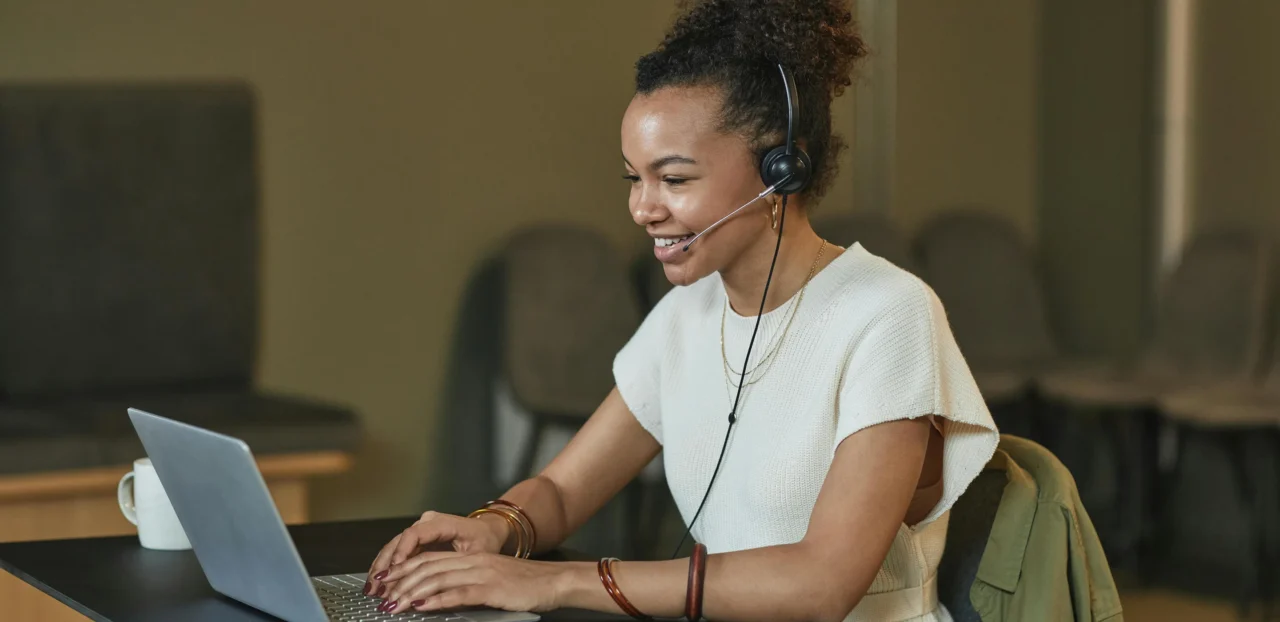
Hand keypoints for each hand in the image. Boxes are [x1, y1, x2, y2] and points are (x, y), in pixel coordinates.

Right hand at [365, 511, 507, 596]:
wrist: (488, 530)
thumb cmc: (485, 540)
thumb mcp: (477, 554)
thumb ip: (456, 566)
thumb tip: (437, 585)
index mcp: (442, 522)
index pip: (415, 534)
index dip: (402, 551)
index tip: (395, 569)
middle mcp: (427, 522)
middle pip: (399, 541)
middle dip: (385, 564)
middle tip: (376, 586)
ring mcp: (420, 529)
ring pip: (394, 547)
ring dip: (382, 568)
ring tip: (372, 588)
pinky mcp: (417, 539)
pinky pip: (398, 552)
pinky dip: (388, 567)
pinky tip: (378, 582)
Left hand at [376, 551, 568, 614]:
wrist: (555, 581)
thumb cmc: (527, 584)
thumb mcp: (492, 578)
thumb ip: (467, 582)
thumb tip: (438, 594)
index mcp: (471, 557)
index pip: (429, 559)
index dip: (403, 568)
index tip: (384, 580)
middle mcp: (473, 561)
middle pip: (427, 568)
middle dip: (400, 582)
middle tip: (382, 596)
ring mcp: (482, 573)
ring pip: (437, 579)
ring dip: (411, 592)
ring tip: (394, 604)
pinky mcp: (491, 589)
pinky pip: (459, 593)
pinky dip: (437, 600)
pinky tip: (422, 606)